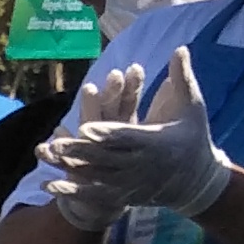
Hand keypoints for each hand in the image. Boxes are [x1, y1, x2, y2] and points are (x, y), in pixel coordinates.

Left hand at [42, 55, 230, 218]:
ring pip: (96, 177)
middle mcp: (142, 166)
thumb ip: (182, 78)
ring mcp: (132, 184)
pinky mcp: (124, 196)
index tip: (84, 128)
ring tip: (45, 156)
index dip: (105, 134)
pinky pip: (94, 196)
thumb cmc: (194, 136)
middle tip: (54, 143)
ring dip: (68, 168)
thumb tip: (180, 47)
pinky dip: (72, 192)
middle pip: (106, 159)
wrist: (198, 181)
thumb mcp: (192, 106)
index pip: (127, 137)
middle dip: (79, 151)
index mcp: (157, 143)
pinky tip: (48, 186)